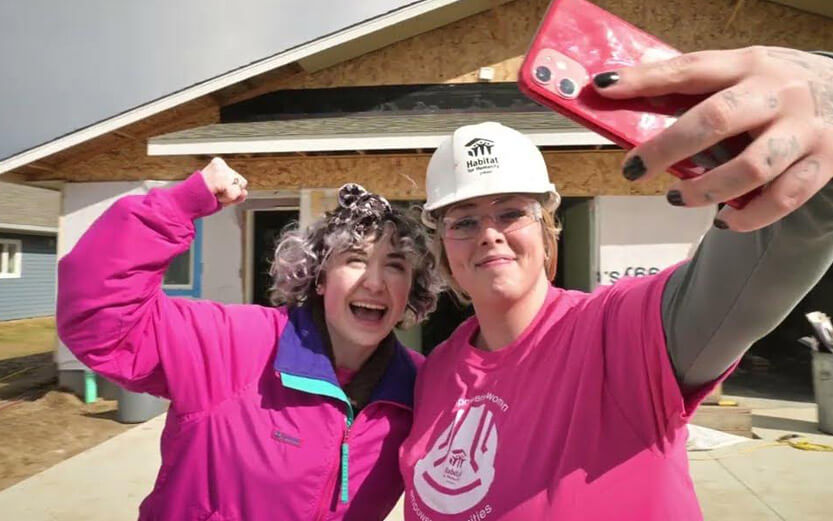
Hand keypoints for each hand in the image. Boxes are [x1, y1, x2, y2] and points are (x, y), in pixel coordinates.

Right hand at [199, 157, 247, 205]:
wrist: (185, 202)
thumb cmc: (201, 198)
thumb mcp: (221, 194)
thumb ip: (236, 193)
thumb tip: (245, 192)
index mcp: (219, 164)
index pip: (238, 180)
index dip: (230, 190)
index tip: (216, 191)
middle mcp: (220, 164)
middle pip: (241, 183)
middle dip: (231, 193)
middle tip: (215, 194)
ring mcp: (220, 170)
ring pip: (239, 188)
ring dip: (229, 196)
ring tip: (215, 195)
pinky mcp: (220, 177)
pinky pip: (234, 193)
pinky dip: (227, 199)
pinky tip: (215, 196)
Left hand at [593, 46, 832, 231]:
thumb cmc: (778, 86)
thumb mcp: (743, 71)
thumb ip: (697, 87)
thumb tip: (628, 100)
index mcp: (749, 64)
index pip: (689, 69)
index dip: (644, 80)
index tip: (605, 90)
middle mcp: (778, 94)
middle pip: (715, 120)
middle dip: (666, 148)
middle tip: (633, 169)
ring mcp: (803, 131)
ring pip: (749, 168)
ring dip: (703, 189)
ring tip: (676, 197)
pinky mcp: (823, 164)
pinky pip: (782, 199)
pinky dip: (748, 216)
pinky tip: (724, 218)